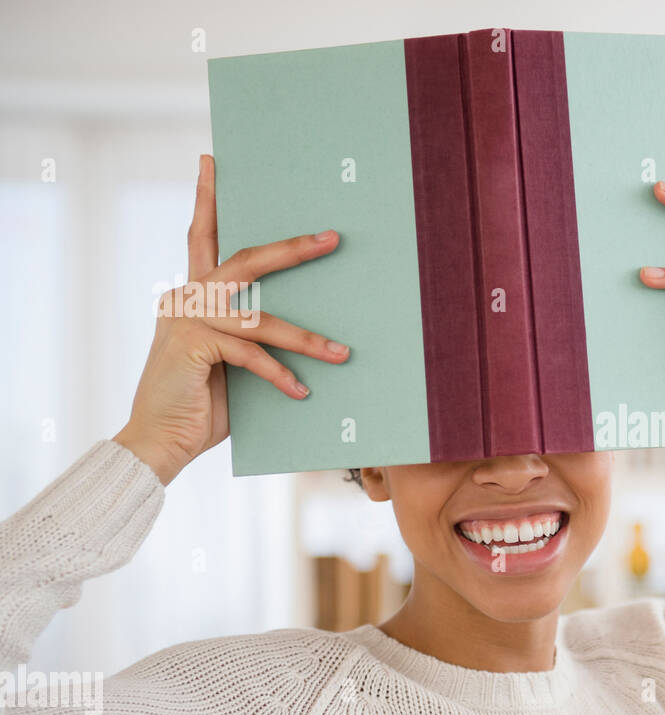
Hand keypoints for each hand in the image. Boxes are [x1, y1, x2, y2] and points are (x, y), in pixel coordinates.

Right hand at [113, 154, 348, 484]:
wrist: (160, 442)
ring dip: (307, 339)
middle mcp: (186, 298)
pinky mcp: (194, 346)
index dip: (207, 199)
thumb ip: (251, 336)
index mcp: (191, 294)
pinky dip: (280, 375)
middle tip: (331, 238)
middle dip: (293, 250)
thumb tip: (303, 329)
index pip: (200, 236)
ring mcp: (187, 320)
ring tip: (342, 353)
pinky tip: (301, 392)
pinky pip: (251, 355)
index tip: (212, 161)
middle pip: (247, 261)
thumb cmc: (201, 404)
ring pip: (261, 318)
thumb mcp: (231, 363)